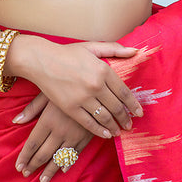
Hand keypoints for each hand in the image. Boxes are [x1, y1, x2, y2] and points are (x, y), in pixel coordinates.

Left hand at [13, 93, 92, 181]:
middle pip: (44, 154)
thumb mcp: (47, 93)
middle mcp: (60, 131)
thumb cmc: (66, 85)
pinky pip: (75, 154)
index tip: (18, 167)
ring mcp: (74, 136)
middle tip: (26, 174)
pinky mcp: (87, 137)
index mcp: (48, 120)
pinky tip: (63, 169)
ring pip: (59, 158)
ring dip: (50, 171)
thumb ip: (32, 109)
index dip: (25, 157)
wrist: (94, 85)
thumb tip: (15, 121)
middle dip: (34, 165)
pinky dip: (68, 163)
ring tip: (42, 180)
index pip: (33, 144)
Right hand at [23, 38, 143, 137]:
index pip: (124, 92)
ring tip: (119, 130)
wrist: (42, 60)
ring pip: (105, 117)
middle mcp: (96, 85)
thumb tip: (135, 50)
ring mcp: (83, 98)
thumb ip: (115, 49)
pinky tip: (106, 134)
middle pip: (116, 107)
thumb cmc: (68, 53)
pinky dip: (100, 131)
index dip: (133, 104)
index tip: (139, 112)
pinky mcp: (71, 108)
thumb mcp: (92, 46)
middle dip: (125, 118)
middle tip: (130, 124)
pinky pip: (89, 123)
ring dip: (114, 126)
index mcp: (103, 70)